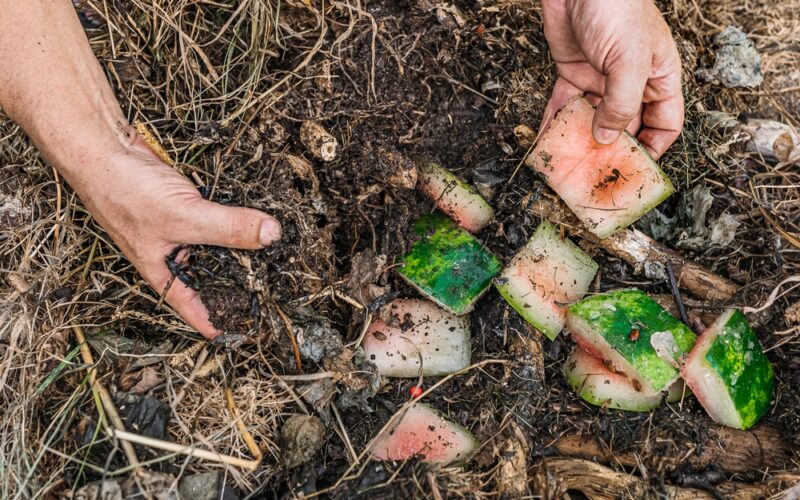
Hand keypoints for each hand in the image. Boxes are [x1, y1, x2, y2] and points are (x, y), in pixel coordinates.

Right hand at [0, 1, 280, 338]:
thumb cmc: (126, 192)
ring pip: (210, 246)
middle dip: (231, 283)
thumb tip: (271, 235)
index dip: (213, 322)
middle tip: (264, 294)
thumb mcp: (185, 217)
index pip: (191, 306)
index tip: (235, 336)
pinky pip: (210, 219)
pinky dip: (228, 220)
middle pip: (205, 276)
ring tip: (266, 259)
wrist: (104, 150)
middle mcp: (169, 253)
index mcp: (162, 271)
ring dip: (234, 248)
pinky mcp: (180, 204)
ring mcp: (174, 228)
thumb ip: (229, 227)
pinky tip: (249, 218)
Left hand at [540, 0, 683, 158]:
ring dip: (580, 141)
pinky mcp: (572, 73)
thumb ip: (622, 104)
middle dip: (612, 151)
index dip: (654, 148)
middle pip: (626, 127)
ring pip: (592, 120)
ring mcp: (601, 79)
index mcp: (658, 78)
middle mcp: (631, 83)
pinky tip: (545, 142)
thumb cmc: (616, 9)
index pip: (665, 123)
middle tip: (596, 176)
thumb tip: (608, 139)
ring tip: (568, 165)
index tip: (636, 170)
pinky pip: (564, 106)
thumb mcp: (628, 61)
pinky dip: (555, 123)